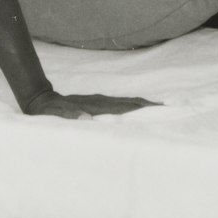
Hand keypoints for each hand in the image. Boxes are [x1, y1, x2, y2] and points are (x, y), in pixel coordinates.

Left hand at [21, 88, 158, 119]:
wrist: (40, 98)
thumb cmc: (49, 112)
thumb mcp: (55, 116)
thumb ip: (69, 117)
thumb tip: (86, 119)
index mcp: (97, 107)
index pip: (126, 107)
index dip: (145, 109)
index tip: (164, 110)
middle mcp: (103, 102)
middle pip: (134, 103)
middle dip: (155, 108)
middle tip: (178, 110)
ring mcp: (102, 101)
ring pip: (130, 102)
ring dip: (148, 106)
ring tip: (168, 110)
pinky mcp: (99, 103)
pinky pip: (124, 104)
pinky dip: (137, 106)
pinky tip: (144, 108)